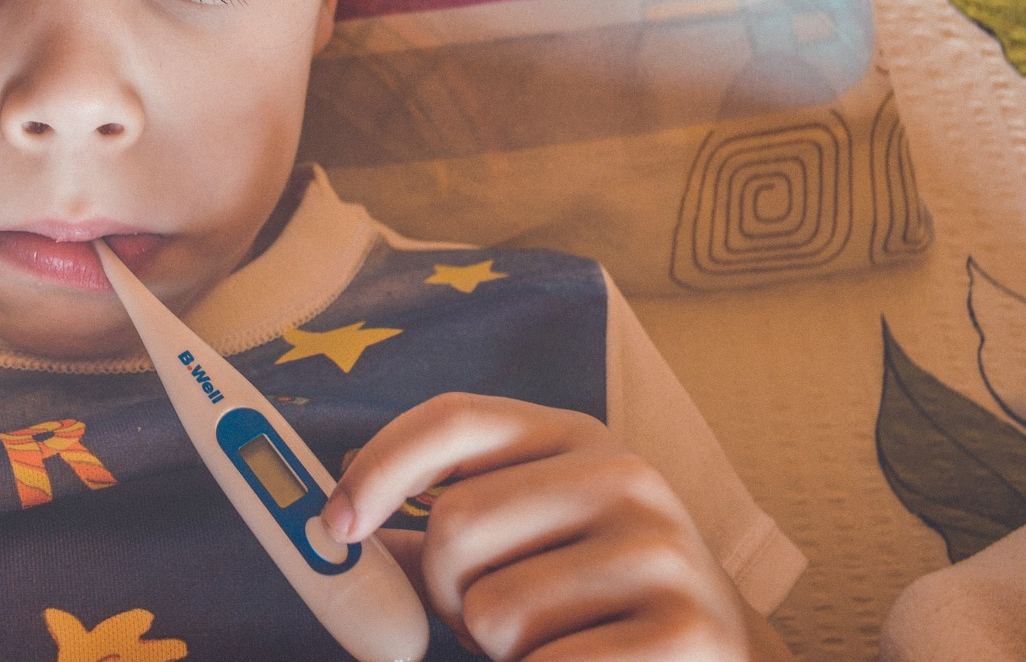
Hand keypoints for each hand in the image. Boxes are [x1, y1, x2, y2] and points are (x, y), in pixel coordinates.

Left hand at [321, 393, 794, 661]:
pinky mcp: (684, 633)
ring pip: (492, 611)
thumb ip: (438, 528)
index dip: (378, 466)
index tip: (335, 524)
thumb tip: (335, 528)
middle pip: (453, 525)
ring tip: (549, 644)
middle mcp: (625, 476)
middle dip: (445, 593)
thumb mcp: (525, 538)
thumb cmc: (591, 598)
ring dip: (497, 650)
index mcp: (576, 436)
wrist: (720, 655)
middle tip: (489, 619)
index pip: (453, 418)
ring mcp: (661, 552)